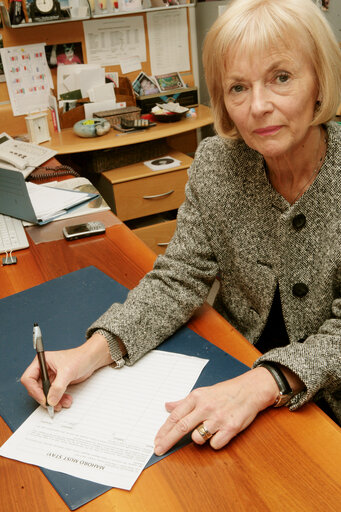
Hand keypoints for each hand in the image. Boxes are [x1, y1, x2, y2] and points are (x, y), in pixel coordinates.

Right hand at [21, 333, 111, 411]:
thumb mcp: (68, 372)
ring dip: (53, 401)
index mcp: (42, 362)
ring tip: (63, 403)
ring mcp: (50, 377)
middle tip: (53, 405)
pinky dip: (59, 400)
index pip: (28, 378)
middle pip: (36, 389)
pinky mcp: (57, 383)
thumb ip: (58, 387)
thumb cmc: (80, 358)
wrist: (92, 359)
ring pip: (45, 394)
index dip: (34, 390)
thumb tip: (50, 400)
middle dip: (45, 398)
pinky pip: (53, 395)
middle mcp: (44, 370)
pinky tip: (66, 400)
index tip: (43, 399)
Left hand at [154, 367, 278, 454]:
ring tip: (207, 429)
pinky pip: (215, 444)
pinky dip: (215, 442)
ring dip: (198, 438)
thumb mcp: (203, 392)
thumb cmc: (226, 392)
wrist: (250, 390)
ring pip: (198, 438)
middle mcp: (206, 407)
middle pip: (181, 427)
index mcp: (197, 397)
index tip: (157, 440)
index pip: (175, 416)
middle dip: (168, 441)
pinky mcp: (230, 428)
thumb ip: (184, 402)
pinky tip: (219, 433)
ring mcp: (218, 418)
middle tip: (159, 450)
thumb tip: (167, 406)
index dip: (164, 430)